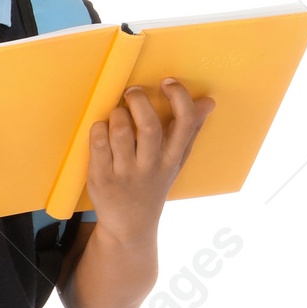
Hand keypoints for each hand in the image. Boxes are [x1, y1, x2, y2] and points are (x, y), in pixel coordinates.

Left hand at [85, 79, 213, 244]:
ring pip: (120, 132)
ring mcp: (124, 174)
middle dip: (138, 101)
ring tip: (118, 113)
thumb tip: (209, 101)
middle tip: (132, 92)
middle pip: (148, 126)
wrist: (130, 226)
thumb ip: (190, 130)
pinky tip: (102, 128)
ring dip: (117, 114)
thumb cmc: (154, 183)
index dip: (179, 97)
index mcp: (172, 158)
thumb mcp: (176, 160)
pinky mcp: (101, 178)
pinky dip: (98, 128)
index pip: (185, 124)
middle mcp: (150, 166)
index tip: (167, 82)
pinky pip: (97, 143)